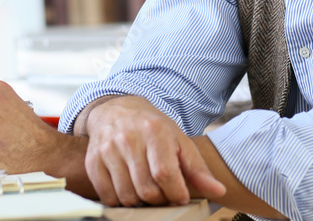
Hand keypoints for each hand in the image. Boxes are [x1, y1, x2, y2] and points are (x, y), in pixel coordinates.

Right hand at [82, 96, 225, 206]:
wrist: (118, 111)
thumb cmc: (153, 128)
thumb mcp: (179, 141)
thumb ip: (197, 169)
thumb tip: (218, 190)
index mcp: (154, 131)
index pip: (165, 174)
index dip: (175, 193)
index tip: (180, 196)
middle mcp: (128, 139)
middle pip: (146, 189)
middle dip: (159, 199)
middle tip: (163, 193)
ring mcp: (108, 150)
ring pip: (126, 196)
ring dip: (140, 202)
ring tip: (147, 189)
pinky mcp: (93, 162)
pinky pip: (107, 196)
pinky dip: (120, 201)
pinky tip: (129, 188)